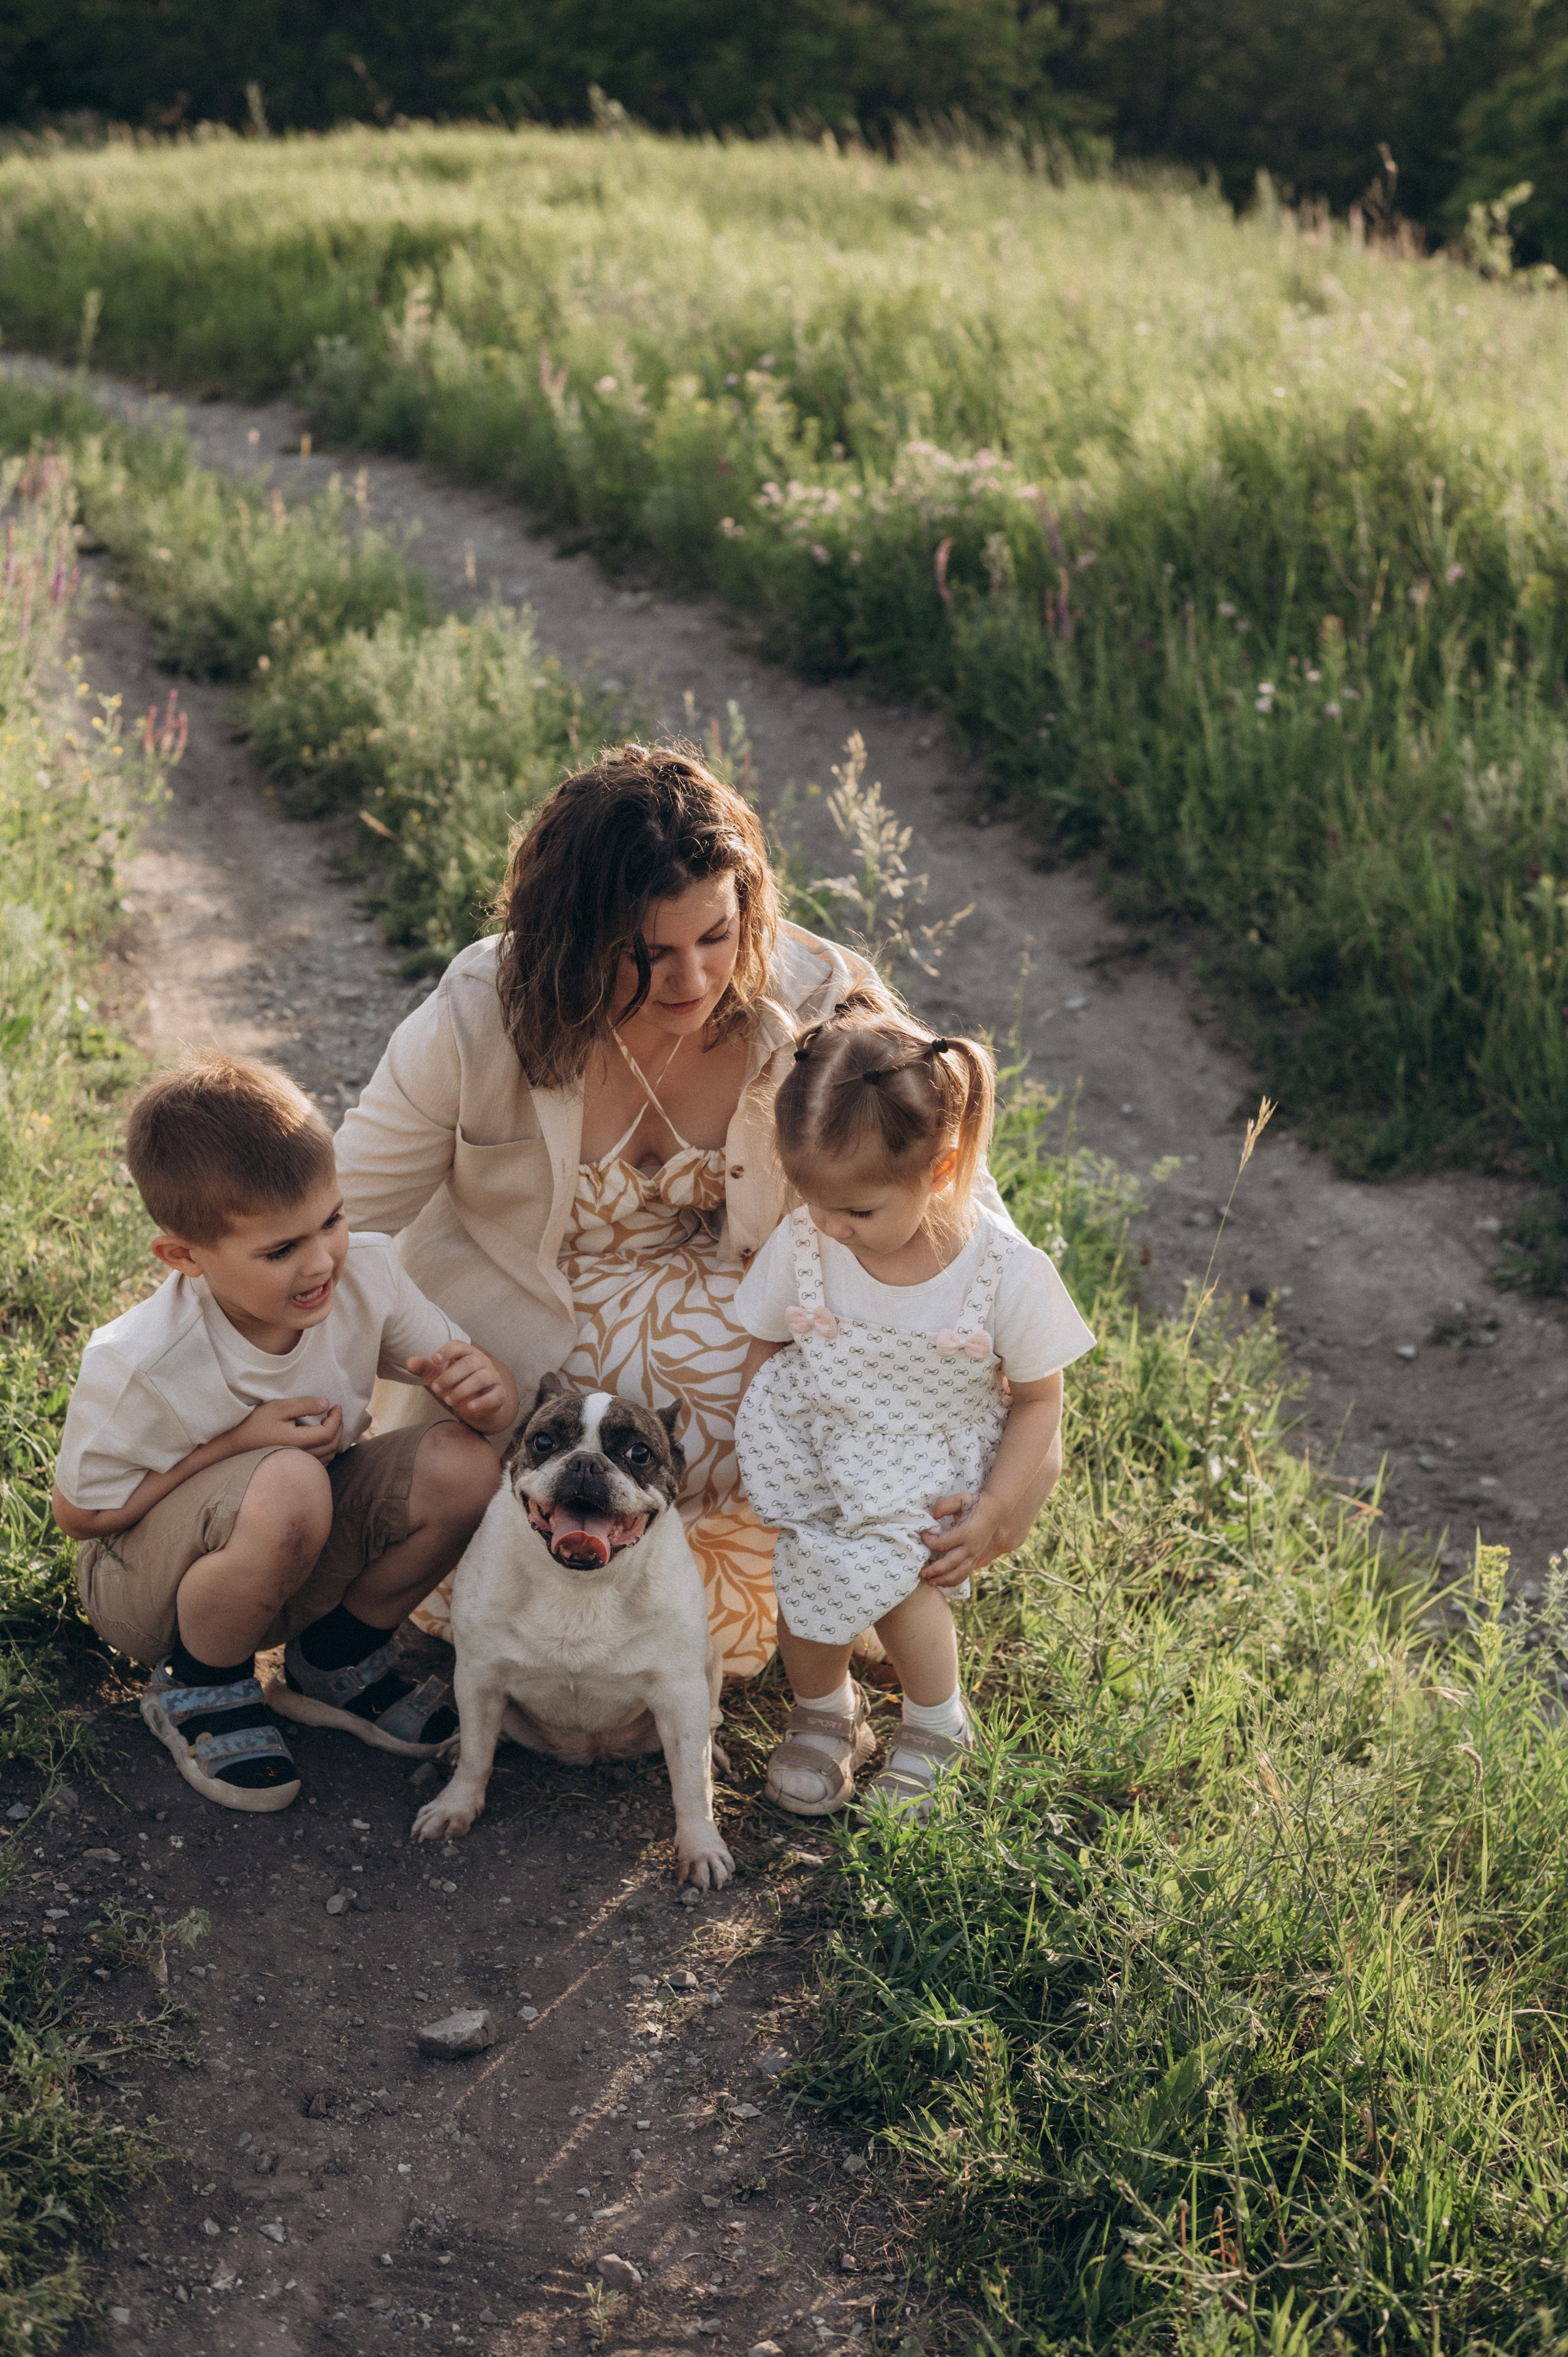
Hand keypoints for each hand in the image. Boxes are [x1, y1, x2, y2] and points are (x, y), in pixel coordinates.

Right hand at [229, 1397, 343, 1461]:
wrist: (234, 1445)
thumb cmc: (254, 1424)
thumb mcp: (278, 1408)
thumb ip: (303, 1405)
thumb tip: (326, 1404)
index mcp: (297, 1441)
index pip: (328, 1433)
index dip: (337, 1418)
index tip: (336, 1406)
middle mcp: (300, 1457)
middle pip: (331, 1446)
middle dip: (339, 1427)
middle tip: (335, 1413)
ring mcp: (297, 1465)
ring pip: (327, 1457)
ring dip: (333, 1440)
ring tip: (329, 1423)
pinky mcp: (293, 1468)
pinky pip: (318, 1463)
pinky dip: (326, 1450)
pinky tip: (319, 1438)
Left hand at [408, 1342, 518, 1434]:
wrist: (479, 1404)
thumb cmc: (457, 1385)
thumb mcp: (439, 1377)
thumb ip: (426, 1369)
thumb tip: (409, 1362)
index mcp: (467, 1354)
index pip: (460, 1346)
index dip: (447, 1350)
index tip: (434, 1359)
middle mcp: (482, 1362)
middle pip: (469, 1363)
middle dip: (450, 1376)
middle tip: (436, 1389)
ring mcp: (493, 1378)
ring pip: (481, 1378)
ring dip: (462, 1389)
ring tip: (448, 1401)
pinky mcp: (499, 1394)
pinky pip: (494, 1395)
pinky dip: (482, 1402)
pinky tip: (469, 1408)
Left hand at [919, 1489, 1008, 1586]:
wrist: (995, 1509)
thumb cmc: (975, 1503)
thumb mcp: (959, 1498)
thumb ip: (943, 1505)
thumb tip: (932, 1517)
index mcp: (965, 1532)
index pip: (942, 1543)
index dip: (928, 1541)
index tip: (922, 1534)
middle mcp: (971, 1546)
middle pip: (950, 1564)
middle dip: (934, 1570)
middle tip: (920, 1573)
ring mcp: (975, 1554)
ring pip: (959, 1573)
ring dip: (944, 1580)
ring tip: (930, 1582)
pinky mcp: (977, 1557)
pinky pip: (966, 1573)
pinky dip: (955, 1580)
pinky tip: (944, 1582)